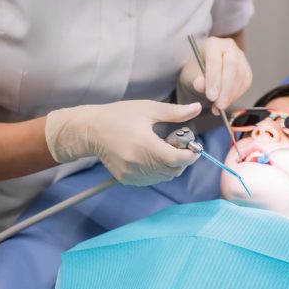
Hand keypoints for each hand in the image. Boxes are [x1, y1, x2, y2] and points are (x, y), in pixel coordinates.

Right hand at [45, 100, 201, 185]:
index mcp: (146, 145)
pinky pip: (151, 180)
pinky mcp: (126, 179)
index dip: (190, 155)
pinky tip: (152, 157)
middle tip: (177, 144)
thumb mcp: (148, 109)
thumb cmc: (119, 116)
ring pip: (163, 177)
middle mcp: (139, 163)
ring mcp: (132, 174)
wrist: (90, 130)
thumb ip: (175, 112)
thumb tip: (197, 108)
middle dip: (182, 159)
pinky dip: (158, 172)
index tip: (194, 147)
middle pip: (173, 170)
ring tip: (163, 148)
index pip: (177, 160)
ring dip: (171, 166)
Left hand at [178, 36, 252, 110]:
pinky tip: (227, 101)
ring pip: (241, 75)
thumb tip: (201, 85)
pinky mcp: (247, 69)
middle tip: (219, 105)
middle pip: (232, 66)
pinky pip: (246, 82)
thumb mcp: (190, 74)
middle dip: (226, 88)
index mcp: (212, 44)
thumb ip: (195, 79)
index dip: (214, 78)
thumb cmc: (196, 70)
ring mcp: (240, 57)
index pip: (215, 59)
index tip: (211, 96)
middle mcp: (229, 47)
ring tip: (220, 106)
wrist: (203, 70)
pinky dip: (237, 95)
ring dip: (232, 94)